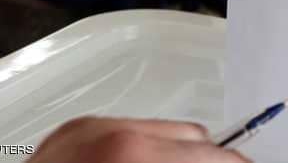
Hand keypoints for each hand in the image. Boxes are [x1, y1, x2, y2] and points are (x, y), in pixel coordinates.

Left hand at [28, 117, 250, 162]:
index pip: (215, 156)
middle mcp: (113, 133)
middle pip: (196, 137)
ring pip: (165, 130)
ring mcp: (89, 128)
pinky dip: (144, 150)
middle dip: (209, 161)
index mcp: (134, 158)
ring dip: (178, 155)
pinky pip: (131, 130)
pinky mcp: (72, 130)